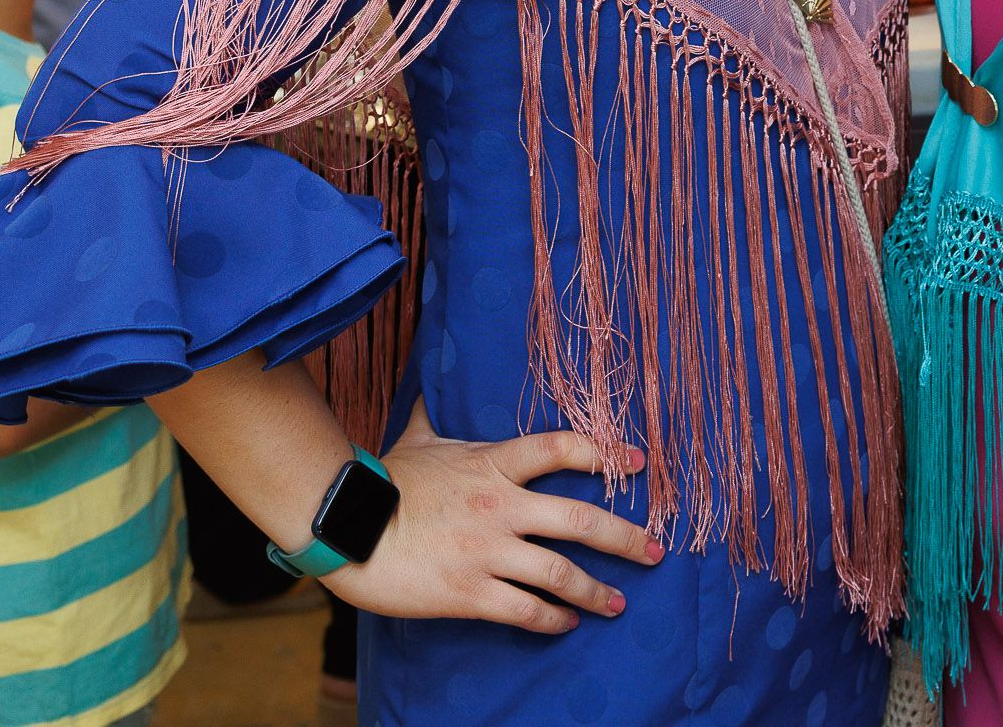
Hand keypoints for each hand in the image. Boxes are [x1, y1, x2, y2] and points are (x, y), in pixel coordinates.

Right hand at [322, 402, 665, 633]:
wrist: (347, 530)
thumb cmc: (384, 483)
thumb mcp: (417, 439)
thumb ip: (435, 412)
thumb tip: (433, 377)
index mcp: (492, 464)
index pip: (560, 449)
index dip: (604, 452)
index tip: (636, 462)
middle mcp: (500, 507)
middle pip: (580, 519)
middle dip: (626, 537)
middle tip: (655, 550)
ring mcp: (487, 552)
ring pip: (561, 574)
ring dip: (597, 591)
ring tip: (619, 602)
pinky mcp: (470, 592)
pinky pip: (526, 610)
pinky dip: (553, 620)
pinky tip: (567, 624)